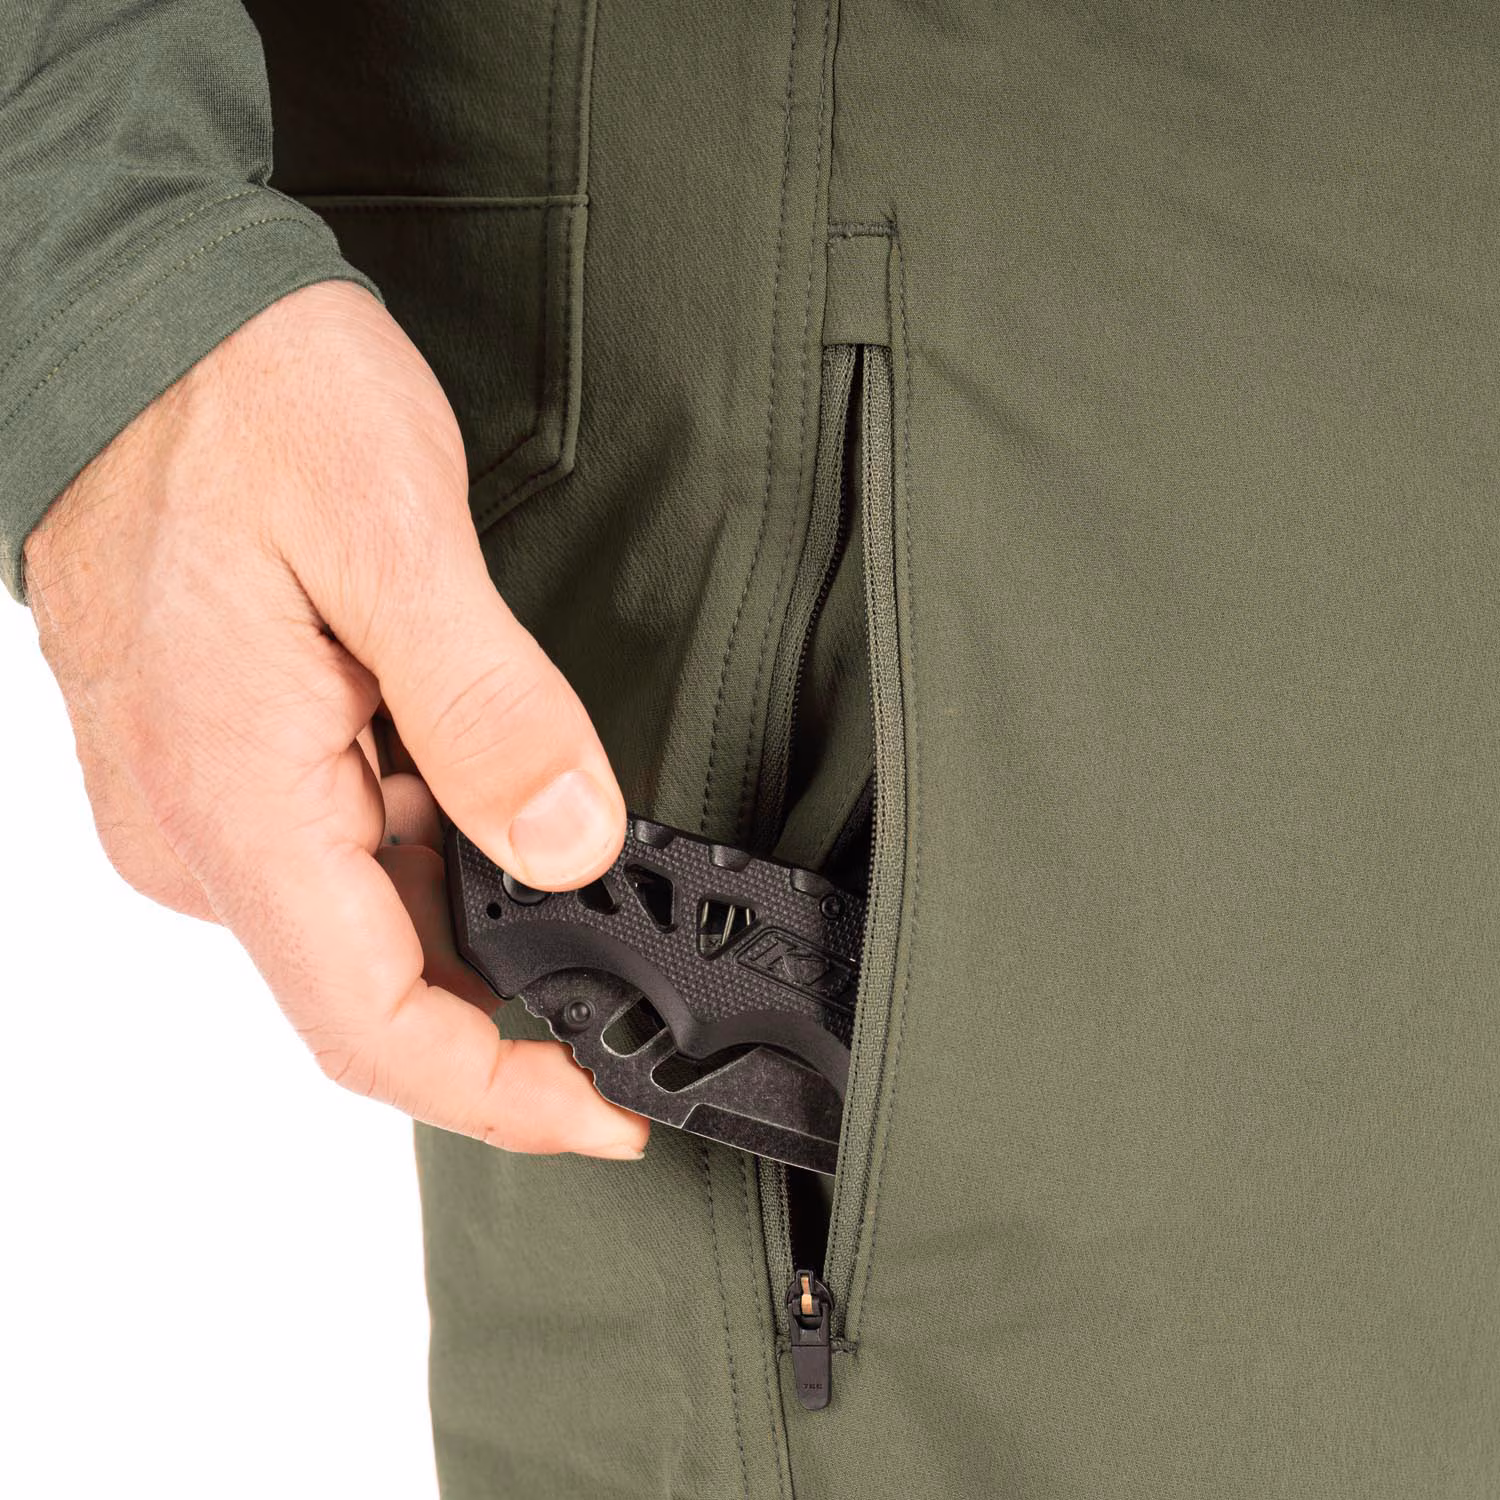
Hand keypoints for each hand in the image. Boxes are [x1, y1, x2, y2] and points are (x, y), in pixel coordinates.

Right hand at [23, 280, 648, 1159]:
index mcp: (234, 799)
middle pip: (375, 988)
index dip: (500, 1093)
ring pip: (364, 922)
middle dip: (513, 1008)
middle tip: (644, 978)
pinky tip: (502, 801)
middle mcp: (200, 832)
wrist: (143, 315)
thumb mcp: (393, 533)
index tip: (613, 1113)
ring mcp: (202, 802)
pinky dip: (436, 855)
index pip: (370, 1026)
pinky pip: (340, 854)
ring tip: (592, 873)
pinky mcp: (221, 763)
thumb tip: (568, 843)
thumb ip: (484, 705)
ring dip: (480, 921)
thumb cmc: (247, 395)